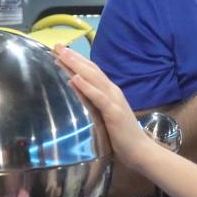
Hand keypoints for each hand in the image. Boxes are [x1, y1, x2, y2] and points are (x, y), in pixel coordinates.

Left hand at [53, 44, 155, 168]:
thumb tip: (72, 84)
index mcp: (110, 91)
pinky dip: (86, 86)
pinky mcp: (114, 112)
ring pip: (94, 78)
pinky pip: (98, 97)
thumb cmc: (122, 136)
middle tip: (56, 45)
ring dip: (77, 65)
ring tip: (63, 54)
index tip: (58, 50)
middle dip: (73, 57)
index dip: (75, 59)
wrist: (140, 150)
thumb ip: (91, 99)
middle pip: (91, 69)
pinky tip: (75, 78)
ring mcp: (114, 101)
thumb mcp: (103, 114)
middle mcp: (112, 91)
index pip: (91, 71)